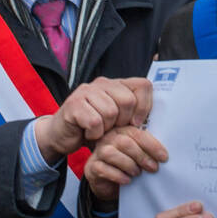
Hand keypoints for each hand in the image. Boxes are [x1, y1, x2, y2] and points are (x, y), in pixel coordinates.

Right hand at [34, 76, 151, 160]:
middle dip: (123, 121)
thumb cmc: (92, 128)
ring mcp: (86, 91)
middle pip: (128, 100)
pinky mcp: (73, 104)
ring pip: (111, 111)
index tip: (137, 123)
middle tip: (112, 129)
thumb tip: (156, 119)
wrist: (60, 134)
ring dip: (106, 129)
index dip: (145, 106)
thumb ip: (132, 113)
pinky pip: (95, 121)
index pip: (143, 85)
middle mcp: (102, 83)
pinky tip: (88, 133)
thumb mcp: (116, 120)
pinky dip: (94, 133)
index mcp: (116, 84)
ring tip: (99, 131)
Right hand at [83, 126, 166, 203]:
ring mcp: (98, 152)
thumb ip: (148, 150)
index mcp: (123, 131)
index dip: (152, 145)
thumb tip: (165, 155)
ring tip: (138, 174)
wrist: (110, 184)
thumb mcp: (139, 156)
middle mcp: (109, 138)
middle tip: (153, 168)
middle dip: (142, 156)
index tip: (164, 157)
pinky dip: (117, 175)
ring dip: (129, 164)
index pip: (138, 133)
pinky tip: (127, 180)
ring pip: (111, 153)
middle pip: (125, 142)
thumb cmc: (128, 166)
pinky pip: (103, 169)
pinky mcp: (92, 167)